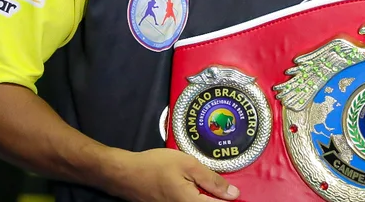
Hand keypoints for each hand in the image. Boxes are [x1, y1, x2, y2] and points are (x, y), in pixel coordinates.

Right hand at [104, 148, 240, 201]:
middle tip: (225, 188)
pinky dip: (195, 197)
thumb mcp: (188, 165)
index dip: (231, 200)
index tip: (239, 194)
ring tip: (208, 186)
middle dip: (218, 198)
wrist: (125, 174)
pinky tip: (196, 188)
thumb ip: (212, 180)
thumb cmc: (155, 166)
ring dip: (207, 197)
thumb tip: (234, 194)